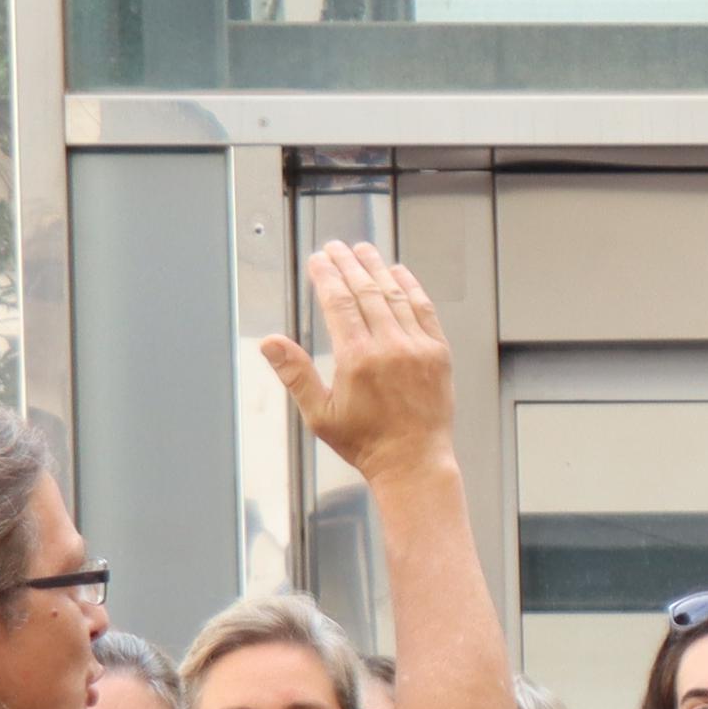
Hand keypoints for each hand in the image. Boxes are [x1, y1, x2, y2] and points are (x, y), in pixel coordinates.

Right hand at [259, 242, 460, 486]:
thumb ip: (295, 374)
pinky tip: (398, 272)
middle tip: (335, 246)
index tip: (317, 259)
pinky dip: (411, 287)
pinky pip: (424, 310)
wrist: (414, 462)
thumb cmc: (366, 443)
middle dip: (347, 264)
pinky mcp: (438, 354)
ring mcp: (417, 348)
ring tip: (362, 249)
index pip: (338, 302)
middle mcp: (389, 347)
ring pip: (394, 295)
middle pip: (365, 291)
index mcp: (357, 359)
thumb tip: (269, 342)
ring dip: (376, 268)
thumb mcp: (319, 414)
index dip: (326, 276)